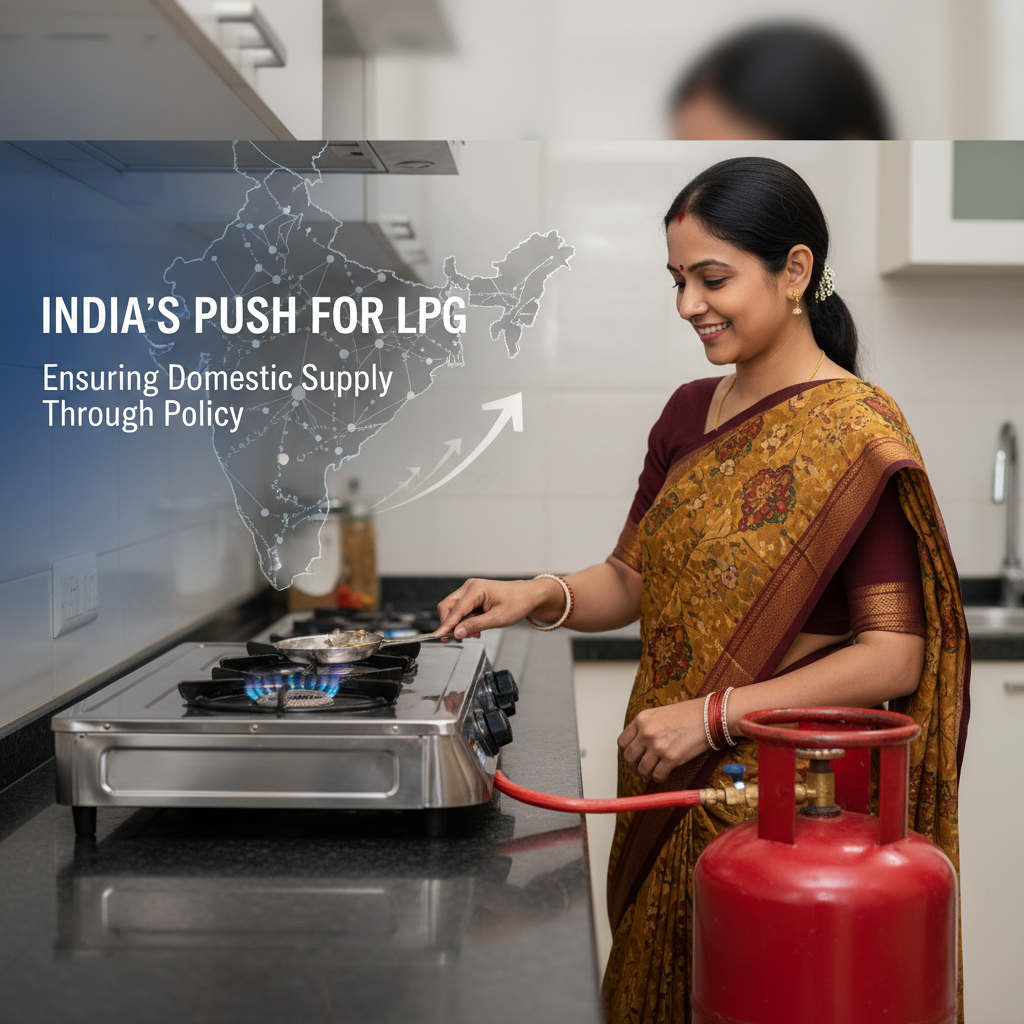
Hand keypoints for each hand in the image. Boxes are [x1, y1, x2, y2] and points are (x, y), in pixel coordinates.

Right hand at [436, 577, 562, 638]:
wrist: (527, 596)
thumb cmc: (517, 603)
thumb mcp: (497, 618)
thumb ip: (475, 625)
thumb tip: (458, 633)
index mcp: (476, 589)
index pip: (455, 609)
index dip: (446, 625)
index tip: (438, 636)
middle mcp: (470, 587)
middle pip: (448, 606)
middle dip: (451, 624)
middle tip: (461, 638)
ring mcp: (470, 590)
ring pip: (452, 609)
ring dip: (459, 623)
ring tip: (475, 633)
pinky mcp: (471, 595)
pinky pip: (460, 609)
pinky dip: (464, 620)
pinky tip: (475, 627)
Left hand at [617, 699, 709, 782]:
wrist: (708, 716)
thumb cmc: (687, 714)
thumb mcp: (659, 714)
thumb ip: (646, 726)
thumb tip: (639, 744)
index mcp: (641, 720)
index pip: (622, 742)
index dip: (628, 751)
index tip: (635, 755)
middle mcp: (646, 733)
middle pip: (629, 757)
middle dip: (634, 765)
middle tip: (642, 767)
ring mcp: (658, 746)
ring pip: (642, 769)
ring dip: (646, 774)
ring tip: (653, 772)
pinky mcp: (671, 758)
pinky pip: (657, 775)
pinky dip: (659, 778)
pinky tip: (664, 774)